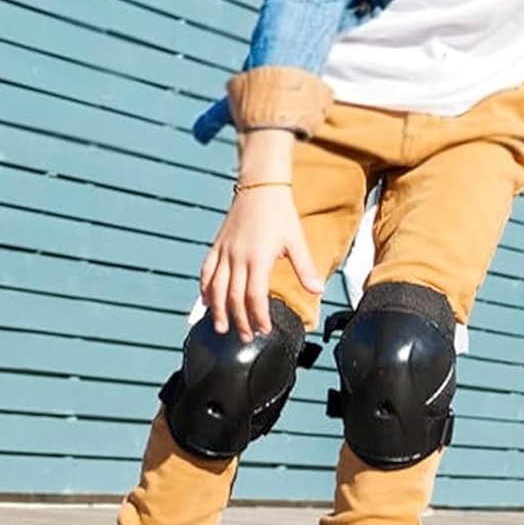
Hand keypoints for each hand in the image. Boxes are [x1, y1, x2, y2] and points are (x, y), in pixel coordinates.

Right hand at [199, 188, 323, 342]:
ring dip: (218, 311)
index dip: (258, 316)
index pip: (254, 296)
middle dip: (239, 320)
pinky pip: (207, 272)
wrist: (260, 187)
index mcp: (258, 258)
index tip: (264, 329)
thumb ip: (305, 268)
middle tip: (245, 337)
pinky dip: (205, 289)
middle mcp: (237, 257)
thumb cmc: (281, 213)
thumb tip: (318, 290)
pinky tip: (208, 303)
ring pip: (216, 288)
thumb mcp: (296, 240)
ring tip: (221, 328)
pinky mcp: (217, 246)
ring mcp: (224, 252)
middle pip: (234, 297)